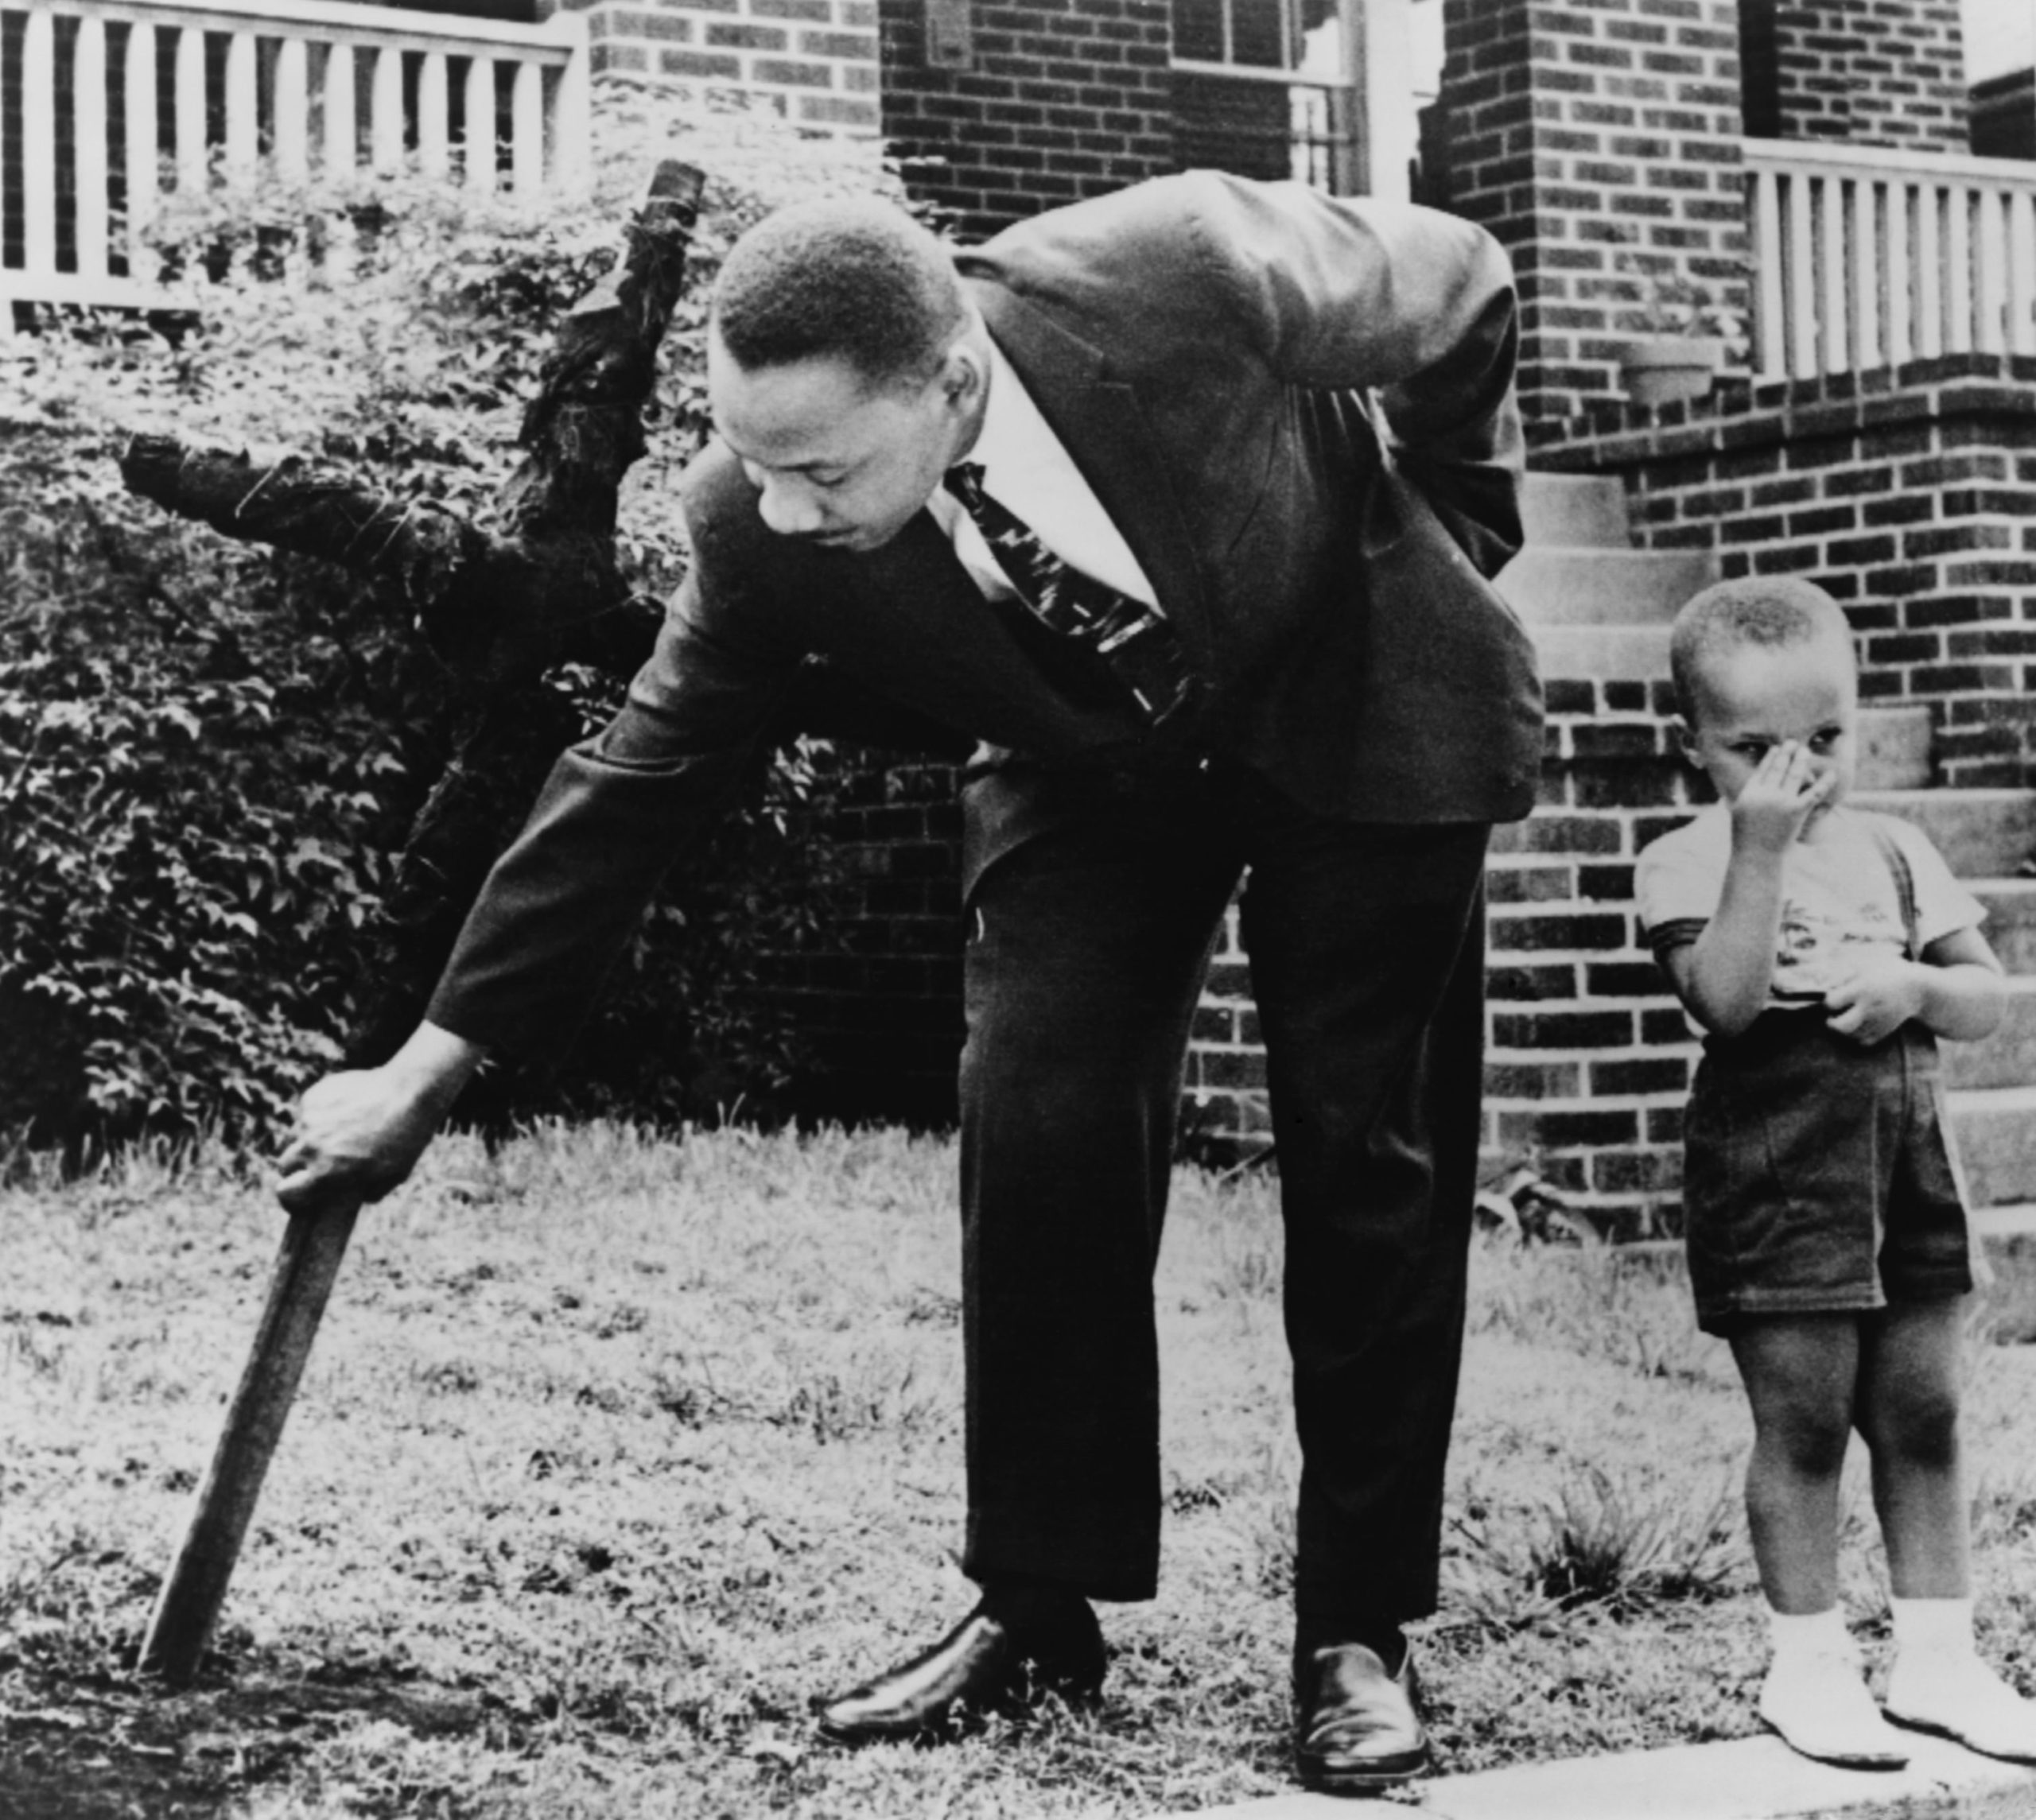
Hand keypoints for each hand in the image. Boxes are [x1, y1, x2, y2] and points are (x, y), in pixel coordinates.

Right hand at [274, 1065, 443, 1216]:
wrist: (410, 1092)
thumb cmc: (406, 1138)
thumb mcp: (393, 1175)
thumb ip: (368, 1192)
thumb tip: (355, 1197)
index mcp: (326, 1172)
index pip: (286, 1193)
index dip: (291, 1198)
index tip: (301, 1197)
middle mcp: (311, 1146)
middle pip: (285, 1164)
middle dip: (298, 1168)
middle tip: (320, 1164)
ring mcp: (309, 1119)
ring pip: (295, 1136)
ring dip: (309, 1140)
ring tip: (339, 1134)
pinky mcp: (313, 1096)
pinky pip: (307, 1112)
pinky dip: (319, 1116)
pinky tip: (345, 1111)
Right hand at [1730, 741, 1835, 856]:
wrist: (1756, 856)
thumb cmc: (1746, 836)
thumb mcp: (1740, 811)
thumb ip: (1749, 793)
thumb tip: (1757, 778)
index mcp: (1750, 792)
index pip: (1763, 769)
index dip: (1772, 757)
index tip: (1777, 748)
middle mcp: (1765, 793)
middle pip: (1779, 768)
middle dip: (1787, 753)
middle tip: (1793, 743)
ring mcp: (1781, 801)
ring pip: (1795, 774)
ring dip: (1801, 760)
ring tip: (1805, 751)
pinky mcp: (1797, 811)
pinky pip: (1814, 793)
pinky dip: (1825, 782)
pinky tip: (1831, 773)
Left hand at [1823, 949, 1922, 1045]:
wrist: (1917, 988)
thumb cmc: (1885, 973)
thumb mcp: (1863, 966)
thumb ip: (1840, 975)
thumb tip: (1819, 984)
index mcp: (1862, 989)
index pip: (1832, 1002)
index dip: (1828, 1000)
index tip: (1834, 996)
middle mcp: (1869, 1008)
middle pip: (1841, 1026)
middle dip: (1831, 1022)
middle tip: (1833, 1016)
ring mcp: (1877, 1022)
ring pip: (1850, 1035)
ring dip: (1843, 1029)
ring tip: (1846, 1017)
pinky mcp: (1884, 1031)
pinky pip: (1863, 1041)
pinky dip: (1856, 1036)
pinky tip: (1858, 1025)